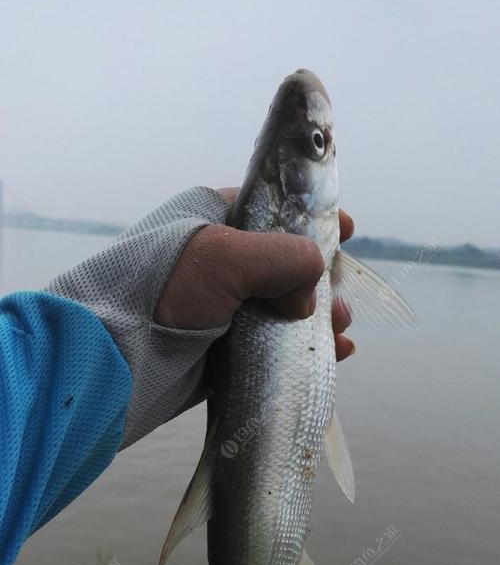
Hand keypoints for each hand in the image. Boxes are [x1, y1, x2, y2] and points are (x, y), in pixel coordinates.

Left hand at [154, 188, 354, 360]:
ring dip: (321, 317)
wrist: (118, 355)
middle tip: (340, 300)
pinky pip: (276, 339)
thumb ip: (283, 259)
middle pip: (290, 261)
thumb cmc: (165, 288)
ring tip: (341, 331)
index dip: (313, 219)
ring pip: (288, 303)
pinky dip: (306, 345)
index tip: (345, 231)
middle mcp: (224, 258)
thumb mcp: (226, 257)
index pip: (276, 210)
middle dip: (323, 279)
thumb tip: (310, 297)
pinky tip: (336, 352)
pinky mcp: (227, 341)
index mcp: (217, 218)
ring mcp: (226, 302)